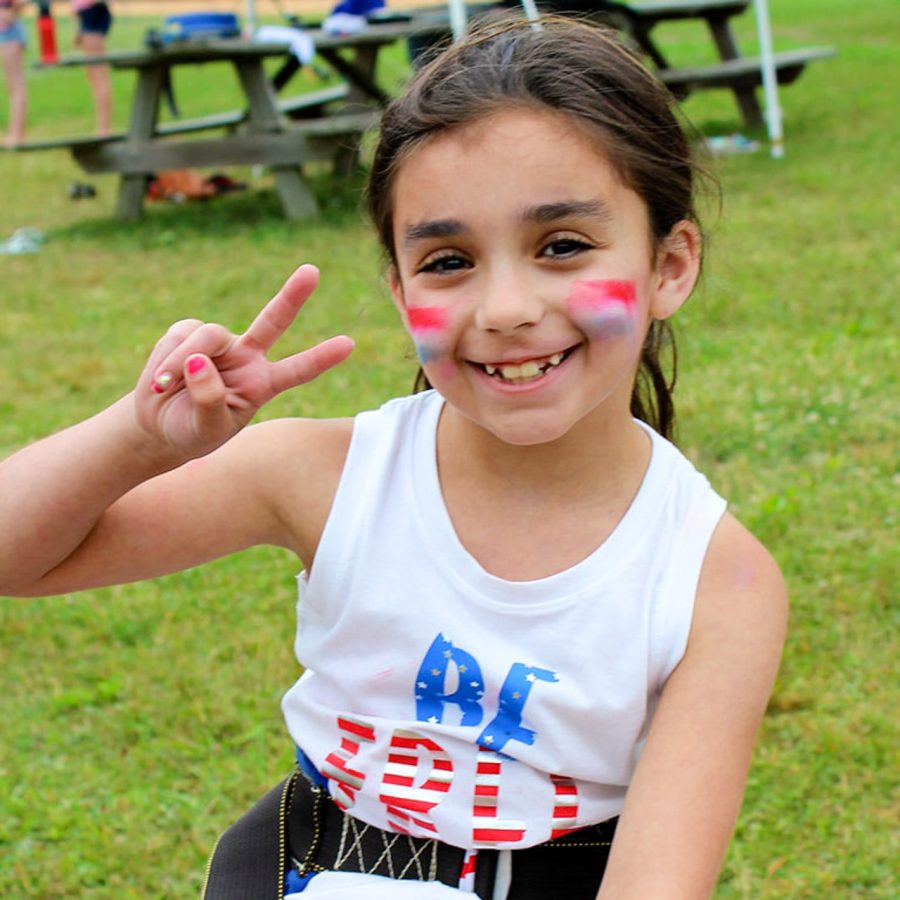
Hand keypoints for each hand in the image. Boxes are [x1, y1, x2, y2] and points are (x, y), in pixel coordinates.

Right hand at [135, 265, 352, 460]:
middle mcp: (247, 358)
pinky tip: (160, 380)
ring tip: (164, 387)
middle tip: (313, 271)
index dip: (321, 358)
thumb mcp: (204, 430)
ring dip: (180, 363)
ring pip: (207, 336)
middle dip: (292, 296)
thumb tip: (200, 361)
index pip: (298, 370)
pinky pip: (179, 337)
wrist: (158, 425)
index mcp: (262, 384)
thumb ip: (209, 400)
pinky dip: (165, 359)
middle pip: (274, 321)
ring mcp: (220, 342)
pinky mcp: (190, 333)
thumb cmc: (191, 432)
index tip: (349, 344)